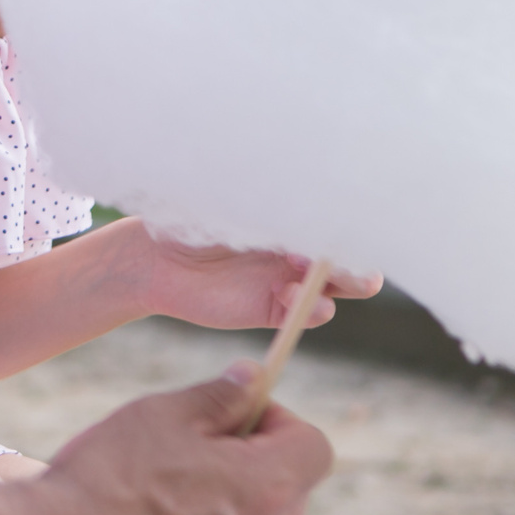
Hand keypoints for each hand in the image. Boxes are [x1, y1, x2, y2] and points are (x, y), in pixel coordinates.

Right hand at [37, 360, 334, 514]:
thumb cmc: (107, 479)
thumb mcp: (162, 414)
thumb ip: (219, 396)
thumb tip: (250, 380)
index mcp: (262, 488)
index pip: (314, 447)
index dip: (280, 420)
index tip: (237, 412)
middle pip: (286, 489)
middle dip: (253, 458)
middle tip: (193, 442)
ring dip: (224, 498)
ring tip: (161, 482)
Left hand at [132, 221, 381, 330]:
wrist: (157, 259)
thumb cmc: (192, 219)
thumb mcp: (232, 202)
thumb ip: (270, 205)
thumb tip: (308, 200)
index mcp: (294, 215)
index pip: (342, 218)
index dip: (349, 221)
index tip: (337, 216)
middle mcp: (300, 247)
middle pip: (354, 253)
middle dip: (357, 252)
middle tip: (334, 251)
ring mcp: (292, 279)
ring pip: (344, 287)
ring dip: (344, 281)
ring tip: (309, 273)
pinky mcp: (275, 309)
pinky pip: (311, 314)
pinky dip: (313, 308)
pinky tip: (294, 296)